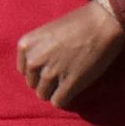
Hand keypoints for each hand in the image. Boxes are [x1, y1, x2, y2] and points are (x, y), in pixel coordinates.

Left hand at [10, 0, 124, 104]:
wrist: (101, 24)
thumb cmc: (77, 23)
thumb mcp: (47, 32)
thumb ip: (38, 49)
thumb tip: (38, 69)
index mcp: (26, 45)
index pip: (24, 70)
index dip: (38, 71)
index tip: (50, 67)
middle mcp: (33, 60)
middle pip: (33, 83)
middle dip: (45, 81)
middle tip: (61, 75)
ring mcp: (50, 74)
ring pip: (43, 95)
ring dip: (54, 91)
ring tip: (67, 82)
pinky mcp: (68, 84)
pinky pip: (58, 102)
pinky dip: (64, 99)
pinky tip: (72, 90)